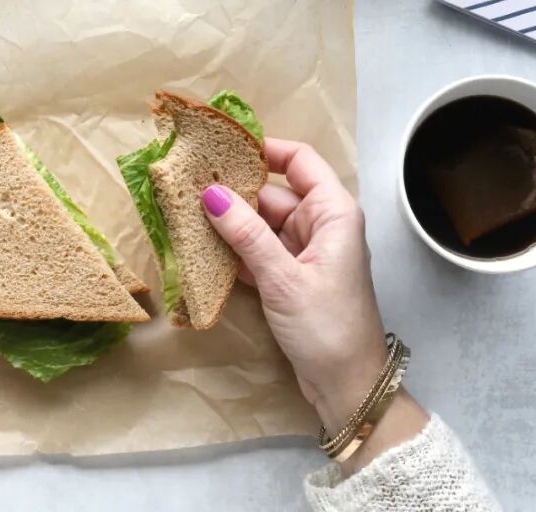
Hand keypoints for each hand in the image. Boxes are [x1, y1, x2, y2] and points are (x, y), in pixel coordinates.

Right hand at [202, 139, 426, 471]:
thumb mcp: (283, 278)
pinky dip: (235, 251)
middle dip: (235, 191)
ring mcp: (306, 252)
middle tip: (190, 186)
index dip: (264, 149)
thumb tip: (212, 194)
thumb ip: (247, 234)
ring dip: (230, 224)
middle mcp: (322, 225)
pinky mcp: (291, 277)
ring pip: (262, 224)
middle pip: (274, 192)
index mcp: (333, 213)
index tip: (223, 148)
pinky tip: (203, 250)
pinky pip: (259, 251)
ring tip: (187, 215)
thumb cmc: (327, 327)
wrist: (348, 386)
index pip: (299, 161)